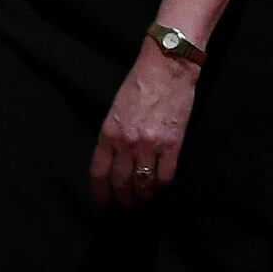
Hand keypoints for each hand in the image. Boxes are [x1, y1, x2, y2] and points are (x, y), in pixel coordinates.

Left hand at [91, 44, 198, 208]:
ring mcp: (151, 144)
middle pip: (121, 183)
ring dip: (143, 196)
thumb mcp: (116, 109)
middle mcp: (127, 142)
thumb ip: (113, 136)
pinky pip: (165, 176)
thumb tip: (115, 161)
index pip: (99, 173)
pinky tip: (160, 187)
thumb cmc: (141, 83)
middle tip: (126, 205)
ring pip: (143, 184)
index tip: (102, 205)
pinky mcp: (173, 144)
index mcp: (109, 132)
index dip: (100, 194)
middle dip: (123, 199)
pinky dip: (162, 186)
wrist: (168, 66)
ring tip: (144, 199)